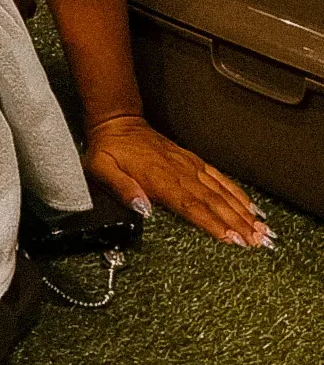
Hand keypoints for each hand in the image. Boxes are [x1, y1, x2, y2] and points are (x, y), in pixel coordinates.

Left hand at [82, 114, 272, 248]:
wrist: (118, 123)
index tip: (231, 238)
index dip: (212, 223)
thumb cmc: (109, 150)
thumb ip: (121, 188)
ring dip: (242, 211)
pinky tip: (250, 206)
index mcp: (158, 178)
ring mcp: (189, 166)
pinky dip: (236, 192)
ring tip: (261, 229)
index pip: (190, 205)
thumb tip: (141, 207)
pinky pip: (218, 178)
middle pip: (213, 202)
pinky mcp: (193, 161)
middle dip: (237, 223)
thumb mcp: (101, 168)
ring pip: (220, 191)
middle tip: (257, 241)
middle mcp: (179, 172)